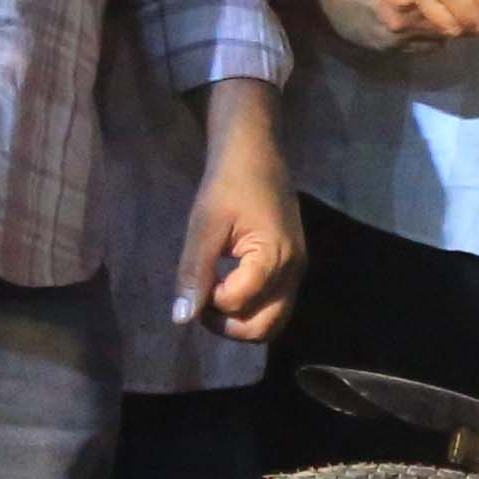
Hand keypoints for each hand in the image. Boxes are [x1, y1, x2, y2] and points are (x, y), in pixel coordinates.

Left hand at [179, 114, 303, 345]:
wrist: (256, 150)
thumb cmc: (228, 181)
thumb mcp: (204, 225)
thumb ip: (195, 272)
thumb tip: (181, 318)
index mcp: (274, 258)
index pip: (237, 304)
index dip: (209, 301)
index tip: (196, 277)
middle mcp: (293, 271)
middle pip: (263, 328)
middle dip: (227, 325)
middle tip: (202, 301)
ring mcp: (297, 271)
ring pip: (272, 322)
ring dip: (240, 321)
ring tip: (214, 297)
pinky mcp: (293, 267)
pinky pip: (275, 305)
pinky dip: (252, 308)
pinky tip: (229, 286)